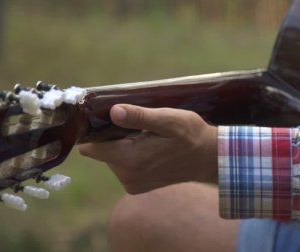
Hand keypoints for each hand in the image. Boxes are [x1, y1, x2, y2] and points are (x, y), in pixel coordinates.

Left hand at [78, 104, 217, 193]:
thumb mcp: (168, 120)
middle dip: (111, 137)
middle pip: (101, 151)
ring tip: (144, 136)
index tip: (105, 117)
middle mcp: (127, 176)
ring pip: (111, 158)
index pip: (91, 147)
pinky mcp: (137, 187)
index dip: (94, 131)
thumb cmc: (190, 134)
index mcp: (130, 159)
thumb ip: (139, 116)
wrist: (208, 158)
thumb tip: (113, 111)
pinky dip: (130, 155)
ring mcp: (131, 184)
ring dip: (122, 145)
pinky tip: (148, 147)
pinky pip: (122, 167)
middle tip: (134, 124)